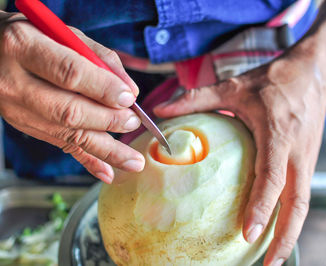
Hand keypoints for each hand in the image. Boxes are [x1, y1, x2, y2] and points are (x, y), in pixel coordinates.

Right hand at [0, 12, 144, 182]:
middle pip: (68, 110)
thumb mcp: (62, 32)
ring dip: (106, 150)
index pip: (69, 73)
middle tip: (132, 122)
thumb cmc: (31, 37)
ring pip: (67, 135)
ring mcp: (16, 110)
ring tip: (133, 161)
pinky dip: (87, 161)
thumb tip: (129, 89)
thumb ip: (98, 57)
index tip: (129, 98)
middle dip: (108, 120)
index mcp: (23, 46)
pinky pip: (59, 145)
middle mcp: (15, 83)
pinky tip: (108, 173)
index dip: (103, 88)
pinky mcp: (25, 126)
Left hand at [154, 52, 325, 264]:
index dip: (262, 206)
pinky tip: (277, 228)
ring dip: (291, 232)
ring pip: (303, 202)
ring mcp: (308, 158)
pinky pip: (302, 193)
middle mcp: (298, 151)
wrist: (312, 74)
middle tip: (269, 263)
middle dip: (285, 236)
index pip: (272, 177)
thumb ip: (198, 98)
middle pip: (297, 202)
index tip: (247, 233)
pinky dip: (291, 216)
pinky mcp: (310, 160)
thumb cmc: (273, 81)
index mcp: (279, 134)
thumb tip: (162, 111)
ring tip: (274, 257)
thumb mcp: (234, 86)